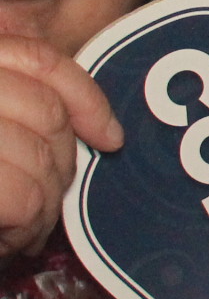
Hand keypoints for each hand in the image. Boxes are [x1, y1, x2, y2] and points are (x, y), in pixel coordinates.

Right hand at [0, 36, 121, 260]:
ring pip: (38, 161)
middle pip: (44, 112)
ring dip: (42, 207)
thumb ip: (24, 117)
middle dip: (60, 165)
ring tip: (19, 228)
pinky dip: (23, 228)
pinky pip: (20, 200)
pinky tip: (7, 238)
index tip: (109, 138)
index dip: (84, 96)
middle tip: (41, 202)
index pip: (36, 59)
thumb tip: (106, 133)